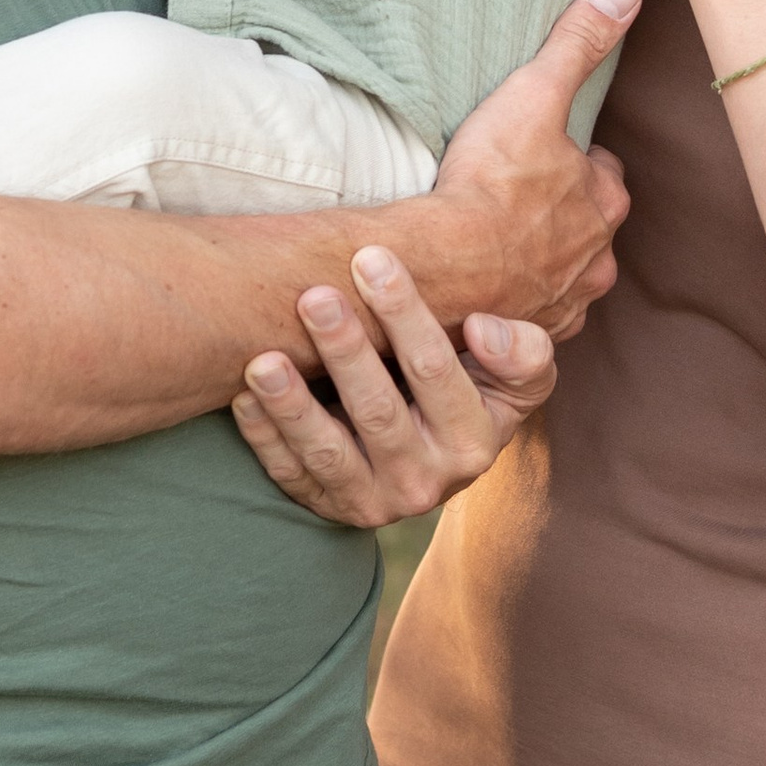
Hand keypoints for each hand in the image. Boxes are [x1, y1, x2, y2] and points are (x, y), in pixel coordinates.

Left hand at [230, 249, 558, 525]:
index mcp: (471, 442)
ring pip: (327, 453)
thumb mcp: (515, 380)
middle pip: (377, 411)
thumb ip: (522, 352)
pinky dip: (264, 437)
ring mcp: (372, 501)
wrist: (438, 463)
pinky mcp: (327, 506)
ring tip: (262, 360)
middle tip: (313, 297)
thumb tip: (482, 329)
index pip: (434, 371)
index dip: (404, 312)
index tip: (371, 258)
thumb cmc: (473, 396)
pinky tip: (244, 396)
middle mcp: (424, 481)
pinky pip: (291, 474)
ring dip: (291, 406)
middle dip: (344, 350)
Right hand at [429, 0, 636, 336]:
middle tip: (519, 197)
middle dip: (563, 215)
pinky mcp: (528, 337)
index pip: (604, 176)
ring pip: (565, 275)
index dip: (576, 162)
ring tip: (498, 242)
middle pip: (588, 228)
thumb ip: (578, 43)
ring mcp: (565, 303)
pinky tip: (485, 287)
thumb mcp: (534, 95)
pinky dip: (515, 302)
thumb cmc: (489, 183)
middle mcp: (598, 259)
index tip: (545, 154)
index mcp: (605, 202)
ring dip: (541, 260)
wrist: (443, 267)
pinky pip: (532, 319)